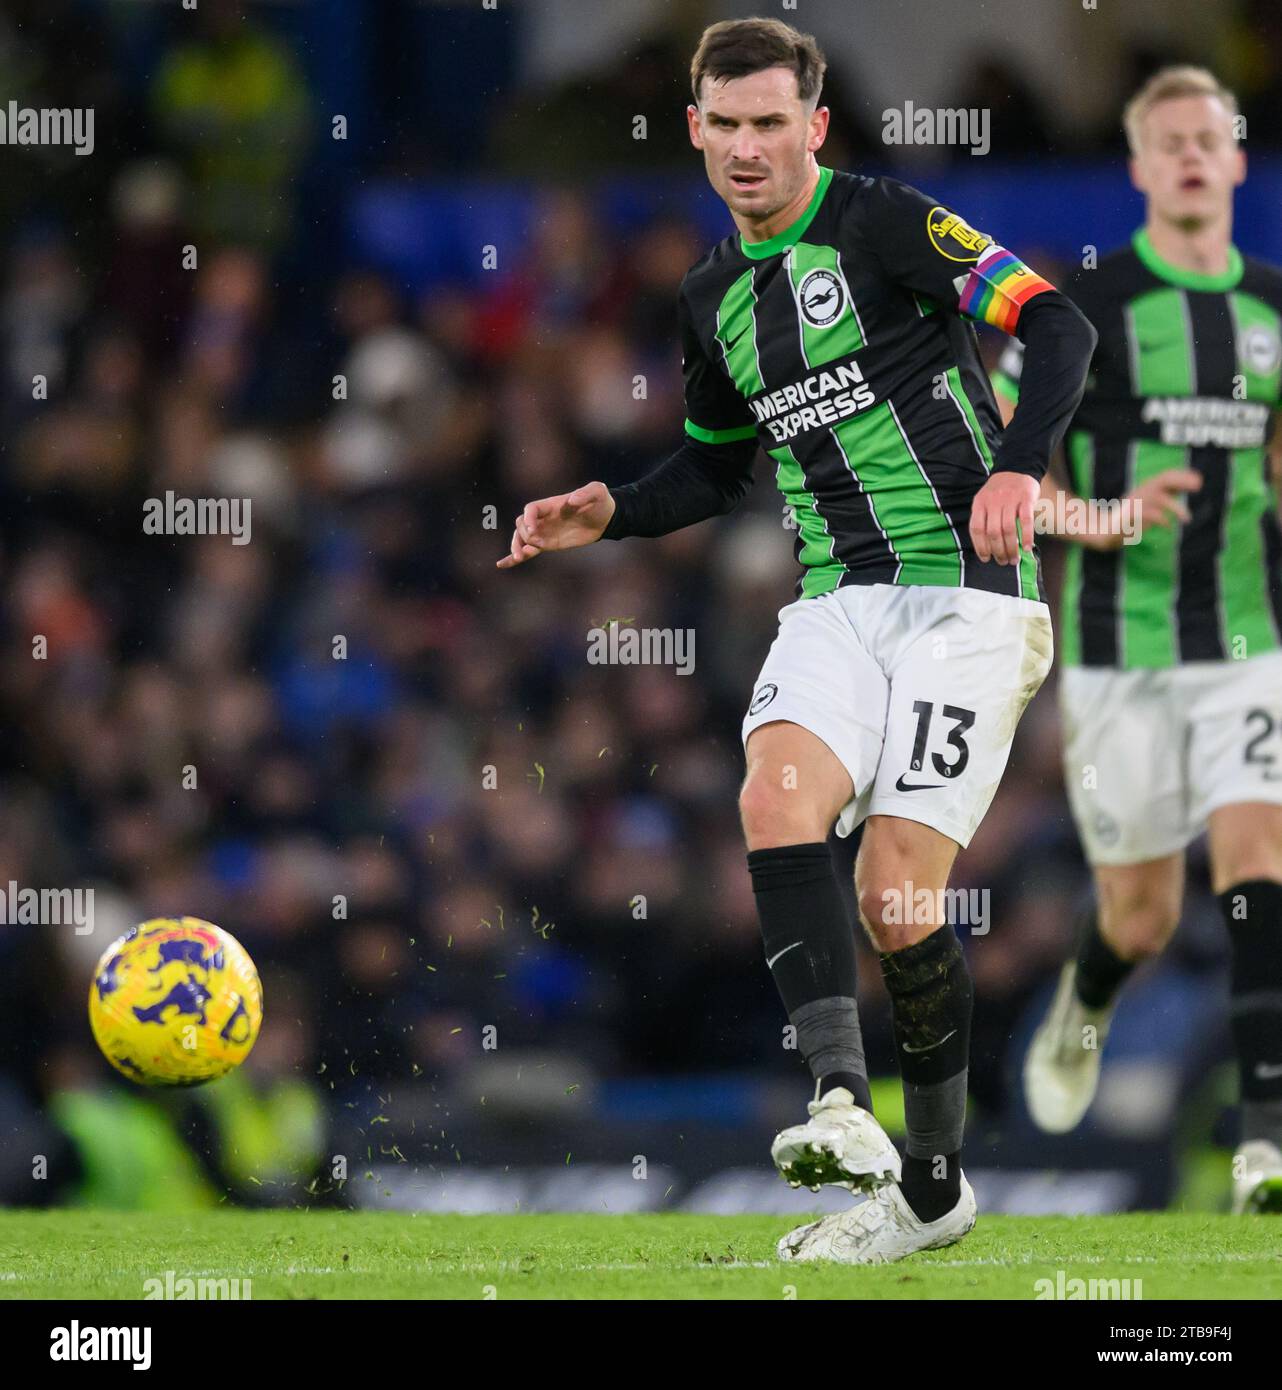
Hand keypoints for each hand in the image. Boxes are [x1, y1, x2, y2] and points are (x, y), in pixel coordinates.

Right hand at [496, 481, 616, 568]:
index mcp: (551, 505)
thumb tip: (572, 500)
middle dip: (523, 535)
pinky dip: (515, 557)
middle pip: (521, 525)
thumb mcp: (598, 492)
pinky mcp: (548, 544)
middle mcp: (544, 518)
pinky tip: (502, 564)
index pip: (531, 509)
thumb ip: (586, 493)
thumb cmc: (601, 501)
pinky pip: (529, 551)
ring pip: (522, 539)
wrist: (606, 519)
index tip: (534, 529)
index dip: (529, 519)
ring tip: (519, 557)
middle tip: (534, 545)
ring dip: (516, 547)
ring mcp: (545, 532)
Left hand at [969, 470, 1038, 565]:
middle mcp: (993, 501)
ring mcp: (1009, 499)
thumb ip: (984, 518)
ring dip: (1011, 548)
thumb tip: (986, 548)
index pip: (976, 529)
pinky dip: (1026, 536)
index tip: (986, 559)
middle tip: (1003, 562)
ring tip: (1014, 559)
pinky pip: (1026, 521)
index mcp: (979, 503)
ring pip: (1008, 529)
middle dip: (998, 551)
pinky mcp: (1026, 498)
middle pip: (993, 532)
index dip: (980, 547)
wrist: (1017, 468)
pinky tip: (1026, 548)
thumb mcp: (985, 501)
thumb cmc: (999, 491)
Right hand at [1125, 467, 1201, 531]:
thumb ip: (1167, 494)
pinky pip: (1150, 516)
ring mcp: (1135, 503)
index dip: (1182, 476)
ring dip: (1177, 508)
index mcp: (1145, 488)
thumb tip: (1190, 486)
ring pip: (1160, 500)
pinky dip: (1162, 521)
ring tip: (1187, 519)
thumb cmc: (1132, 517)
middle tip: (1199, 486)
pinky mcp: (1130, 516)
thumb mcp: (1149, 503)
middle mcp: (1141, 492)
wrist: (1106, 529)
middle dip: (1181, 482)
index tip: (1199, 480)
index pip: (1166, 476)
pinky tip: (1169, 527)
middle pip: (1163, 481)